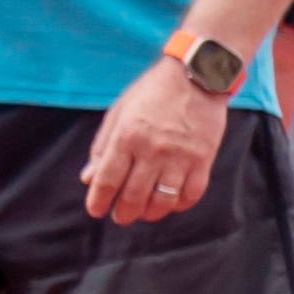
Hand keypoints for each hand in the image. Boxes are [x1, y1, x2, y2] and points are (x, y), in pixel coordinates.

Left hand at [82, 60, 230, 226]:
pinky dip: (179, 204)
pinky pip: (191, 193)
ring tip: (145, 213)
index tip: (96, 211)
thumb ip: (102, 147)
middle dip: (124, 213)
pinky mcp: (203, 159)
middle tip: (120, 217)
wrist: (196, 77)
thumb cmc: (152, 93)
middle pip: (134, 195)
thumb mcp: (119, 113)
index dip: (99, 200)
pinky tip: (171, 203)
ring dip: (151, 213)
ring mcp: (180, 156)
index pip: (108, 179)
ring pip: (163, 200)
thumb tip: (89, 178)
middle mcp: (152, 149)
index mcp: (127, 136)